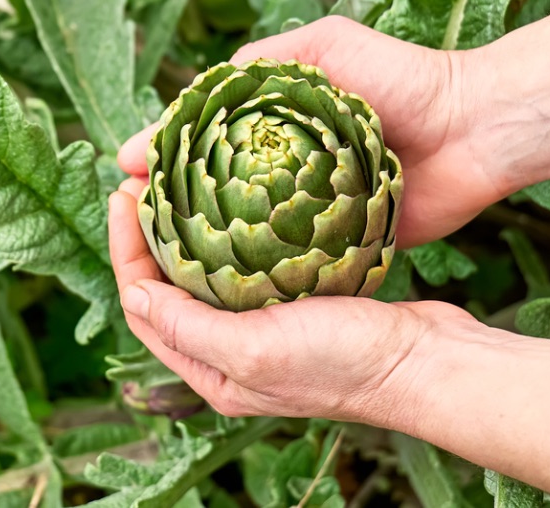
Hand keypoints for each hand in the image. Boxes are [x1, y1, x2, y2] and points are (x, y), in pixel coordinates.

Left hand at [109, 178, 549, 500]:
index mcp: (212, 370)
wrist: (425, 361)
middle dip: (148, 234)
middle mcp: (230, 353)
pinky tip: (234, 201)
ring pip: (206, 273)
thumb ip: (189, 325)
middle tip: (142, 179)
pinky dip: (232, 234)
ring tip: (178, 182)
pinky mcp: (297, 305)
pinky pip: (247, 265)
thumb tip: (134, 291)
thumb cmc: (344, 362)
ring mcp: (264, 328)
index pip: (144, 303)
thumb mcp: (255, 348)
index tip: (124, 193)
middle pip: (168, 286)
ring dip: (187, 231)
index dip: (126, 248)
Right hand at [120, 15, 508, 246]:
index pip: (203, 141)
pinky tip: (221, 288)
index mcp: (278, 125)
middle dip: (169, 206)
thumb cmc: (401, 78)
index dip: (161, 155)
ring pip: (245, 233)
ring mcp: (313, 210)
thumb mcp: (324, 46)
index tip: (125, 170)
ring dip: (203, 247)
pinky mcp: (343, 245)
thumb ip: (264, 61)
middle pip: (214, 191)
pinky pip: (293, 263)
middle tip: (130, 219)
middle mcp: (288, 170)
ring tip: (160, 260)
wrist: (475, 128)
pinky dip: (259, 274)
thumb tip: (195, 89)